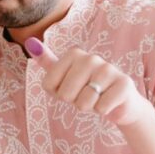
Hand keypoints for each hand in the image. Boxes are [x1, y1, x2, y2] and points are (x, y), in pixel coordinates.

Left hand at [25, 37, 148, 126]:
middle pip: (65, 95)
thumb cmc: (88, 89)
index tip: (70, 88)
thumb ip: (48, 61)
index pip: (49, 85)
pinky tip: (110, 103)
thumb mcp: (64, 76)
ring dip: (90, 107)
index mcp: (74, 54)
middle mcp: (91, 58)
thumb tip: (30, 42)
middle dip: (74, 102)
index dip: (58, 94)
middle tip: (85, 96)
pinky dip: (104, 111)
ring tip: (98, 99)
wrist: (120, 101)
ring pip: (84, 103)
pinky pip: (102, 108)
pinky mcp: (124, 84)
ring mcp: (109, 69)